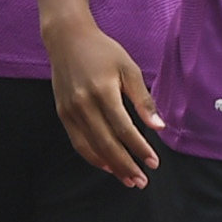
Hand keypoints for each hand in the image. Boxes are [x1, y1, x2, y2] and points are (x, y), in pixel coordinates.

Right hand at [45, 19, 162, 186]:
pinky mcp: (63, 114)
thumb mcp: (128, 68)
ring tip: (128, 179)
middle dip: (126, 166)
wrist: (67, 39)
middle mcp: (83, 104)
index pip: (123, 128)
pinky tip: (107, 165)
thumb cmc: (103, 51)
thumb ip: (143, 99)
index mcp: (103, 91)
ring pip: (90, 148)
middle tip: (142, 181)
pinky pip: (78, 142)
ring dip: (110, 167)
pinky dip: (93, 157)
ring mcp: (70, 110)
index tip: (154, 163)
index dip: (139, 148)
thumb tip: (159, 127)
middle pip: (106, 144)